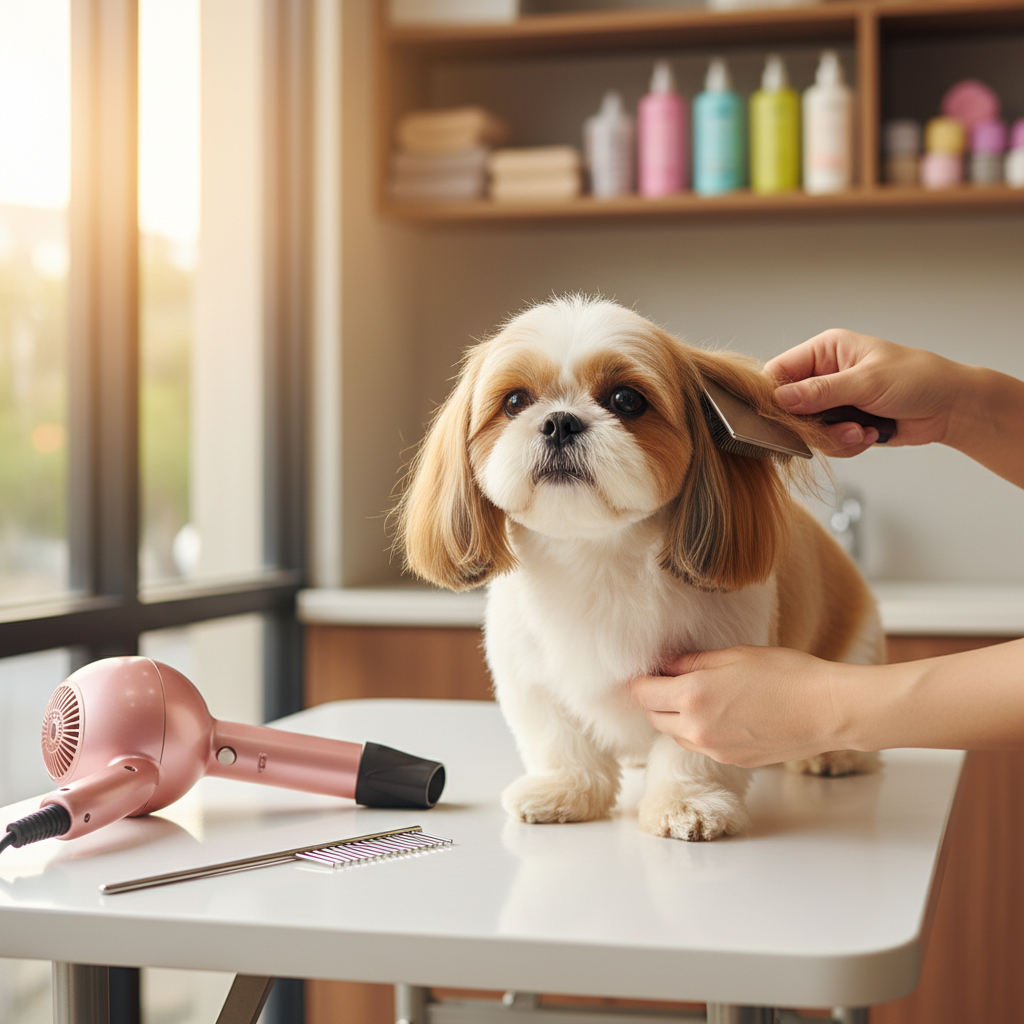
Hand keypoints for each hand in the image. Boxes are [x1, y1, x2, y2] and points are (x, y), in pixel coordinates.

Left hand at [629, 646, 846, 767]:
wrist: (827, 710)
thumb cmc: (785, 674)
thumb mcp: (733, 655)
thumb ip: (692, 662)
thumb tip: (665, 664)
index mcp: (692, 697)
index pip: (642, 694)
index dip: (640, 681)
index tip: (646, 671)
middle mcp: (696, 728)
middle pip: (654, 717)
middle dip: (655, 699)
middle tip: (670, 679)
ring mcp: (714, 749)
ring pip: (675, 735)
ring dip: (676, 717)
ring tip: (699, 695)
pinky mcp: (732, 761)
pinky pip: (701, 746)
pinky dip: (699, 731)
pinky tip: (721, 713)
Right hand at [764, 329, 963, 456]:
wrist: (951, 407)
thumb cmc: (918, 379)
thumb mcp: (866, 382)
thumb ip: (820, 392)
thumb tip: (780, 399)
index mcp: (825, 351)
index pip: (779, 371)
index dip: (774, 395)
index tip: (779, 416)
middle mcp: (824, 375)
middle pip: (789, 407)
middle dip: (814, 424)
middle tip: (842, 426)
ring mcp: (833, 402)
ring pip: (808, 430)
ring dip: (835, 437)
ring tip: (864, 430)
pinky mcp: (843, 424)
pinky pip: (827, 442)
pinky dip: (848, 444)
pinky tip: (871, 434)